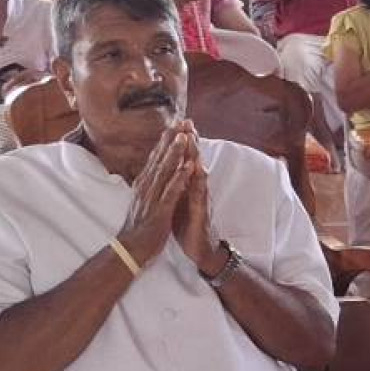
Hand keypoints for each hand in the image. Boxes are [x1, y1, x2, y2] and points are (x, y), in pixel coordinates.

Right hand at [115, 130, 183, 267]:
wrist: (129, 250)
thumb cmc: (137, 228)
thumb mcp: (141, 202)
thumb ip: (145, 187)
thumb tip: (148, 174)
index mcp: (144, 185)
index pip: (155, 159)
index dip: (165, 142)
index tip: (174, 125)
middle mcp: (146, 188)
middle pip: (159, 159)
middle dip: (171, 140)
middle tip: (181, 122)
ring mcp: (152, 199)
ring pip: (164, 172)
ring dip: (175, 154)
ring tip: (185, 137)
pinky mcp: (159, 212)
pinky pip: (171, 193)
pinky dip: (179, 179)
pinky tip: (188, 168)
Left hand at [165, 123, 217, 273]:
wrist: (199, 248)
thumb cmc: (187, 224)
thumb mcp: (178, 199)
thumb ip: (175, 183)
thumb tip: (167, 168)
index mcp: (187, 185)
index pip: (184, 160)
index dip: (181, 143)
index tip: (176, 123)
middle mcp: (196, 189)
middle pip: (193, 161)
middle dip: (191, 142)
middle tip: (188, 122)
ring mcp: (200, 199)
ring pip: (198, 173)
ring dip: (196, 156)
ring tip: (193, 139)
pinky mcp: (202, 212)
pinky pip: (200, 194)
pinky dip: (199, 181)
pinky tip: (199, 170)